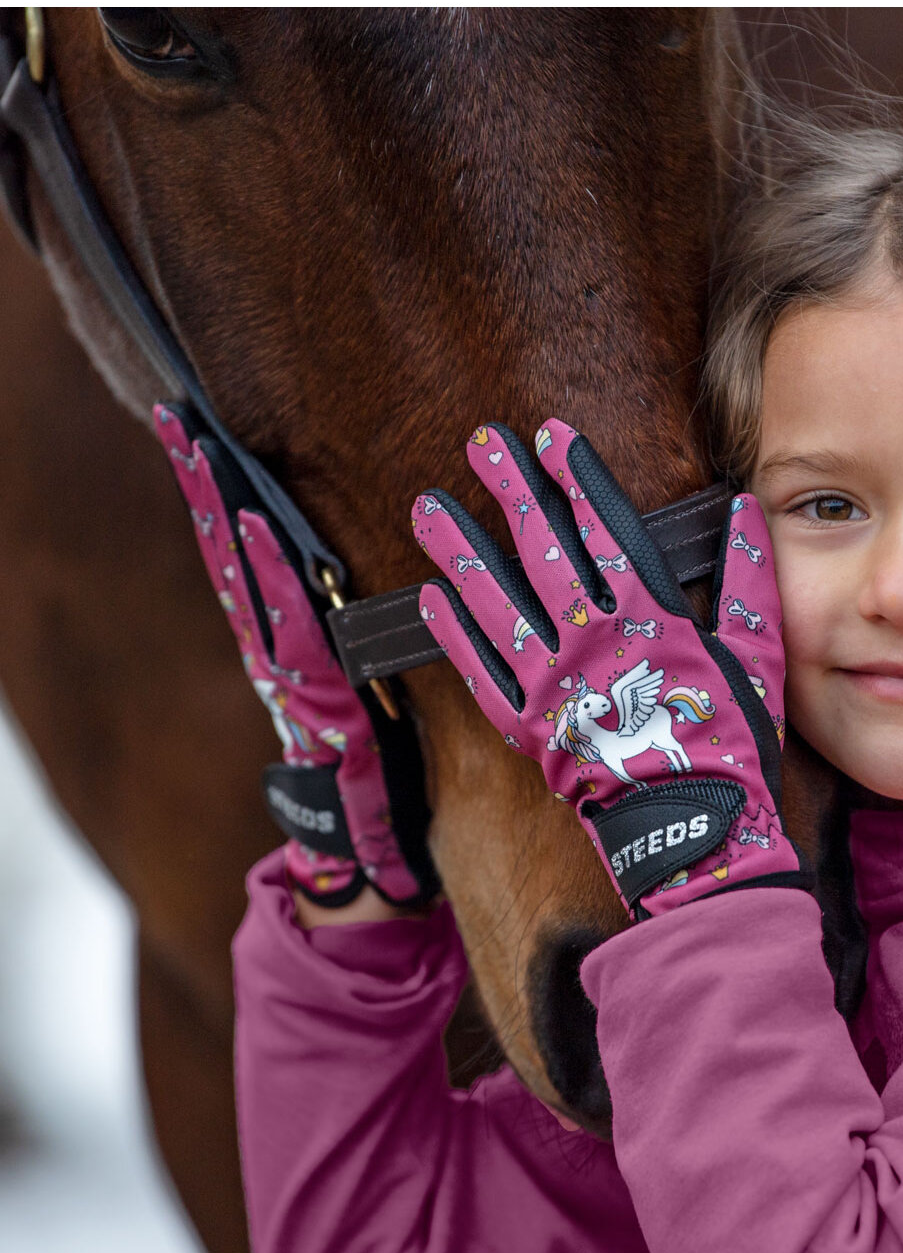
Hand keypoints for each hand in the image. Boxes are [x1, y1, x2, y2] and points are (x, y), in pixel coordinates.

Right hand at [155, 403, 437, 908]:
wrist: (369, 835)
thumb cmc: (374, 755)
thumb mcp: (360, 677)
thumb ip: (345, 629)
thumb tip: (348, 573)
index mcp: (285, 638)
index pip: (246, 552)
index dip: (222, 495)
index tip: (199, 434)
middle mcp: (275, 644)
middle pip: (230, 550)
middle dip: (204, 485)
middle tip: (177, 417)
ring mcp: (285, 664)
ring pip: (245, 575)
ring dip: (222, 509)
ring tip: (200, 445)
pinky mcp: (308, 686)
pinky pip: (286, 617)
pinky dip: (269, 570)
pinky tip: (261, 520)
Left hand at [412, 417, 803, 917]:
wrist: (694, 830)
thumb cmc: (731, 742)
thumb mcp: (759, 658)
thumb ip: (748, 582)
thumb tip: (744, 513)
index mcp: (649, 616)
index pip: (605, 529)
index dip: (576, 478)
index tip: (551, 437)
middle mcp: (592, 640)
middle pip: (543, 550)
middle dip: (512, 489)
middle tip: (482, 444)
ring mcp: (553, 684)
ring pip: (496, 603)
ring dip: (461, 551)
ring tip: (429, 508)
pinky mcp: (529, 727)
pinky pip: (480, 675)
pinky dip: (453, 636)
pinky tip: (429, 598)